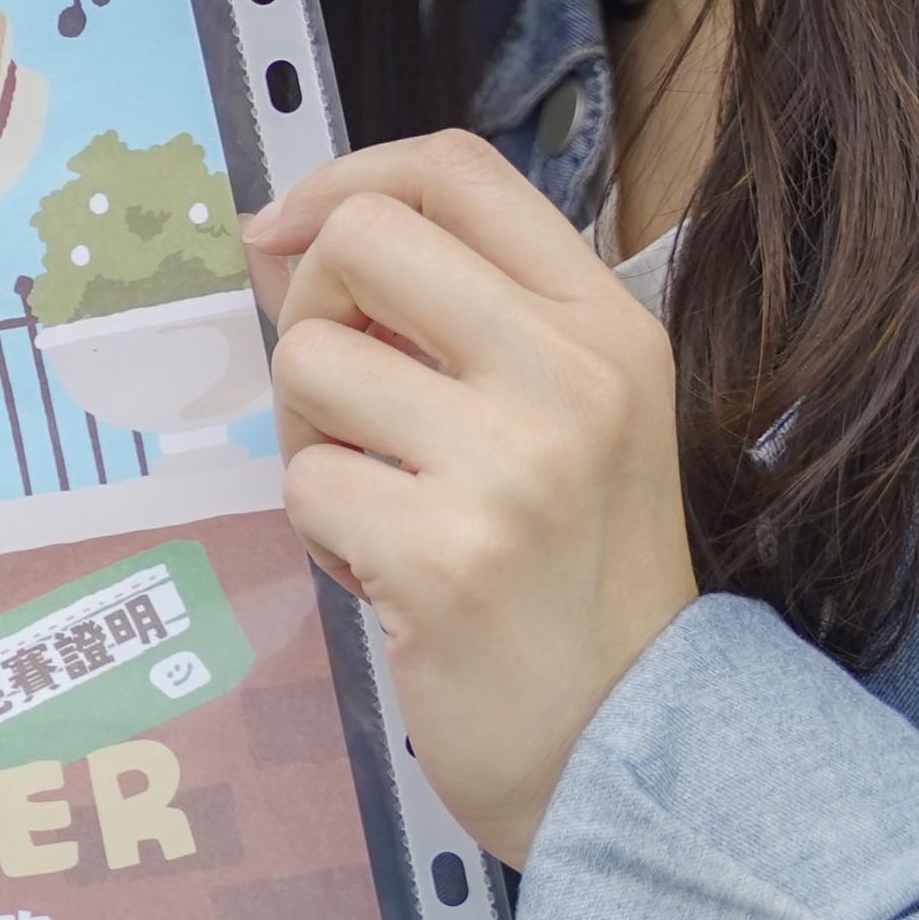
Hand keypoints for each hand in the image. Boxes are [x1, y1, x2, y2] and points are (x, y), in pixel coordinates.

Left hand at [241, 133, 697, 866]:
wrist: (637, 751)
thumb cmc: (576, 574)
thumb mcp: (562, 413)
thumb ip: (448, 316)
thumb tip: (280, 234)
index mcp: (609, 324)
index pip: (457, 168)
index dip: (346, 178)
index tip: (288, 232)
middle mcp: (573, 376)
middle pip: (362, 239)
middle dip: (310, 307)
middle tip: (342, 397)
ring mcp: (512, 464)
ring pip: (307, 363)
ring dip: (312, 438)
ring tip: (382, 502)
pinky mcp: (444, 555)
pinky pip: (304, 483)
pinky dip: (323, 533)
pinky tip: (390, 575)